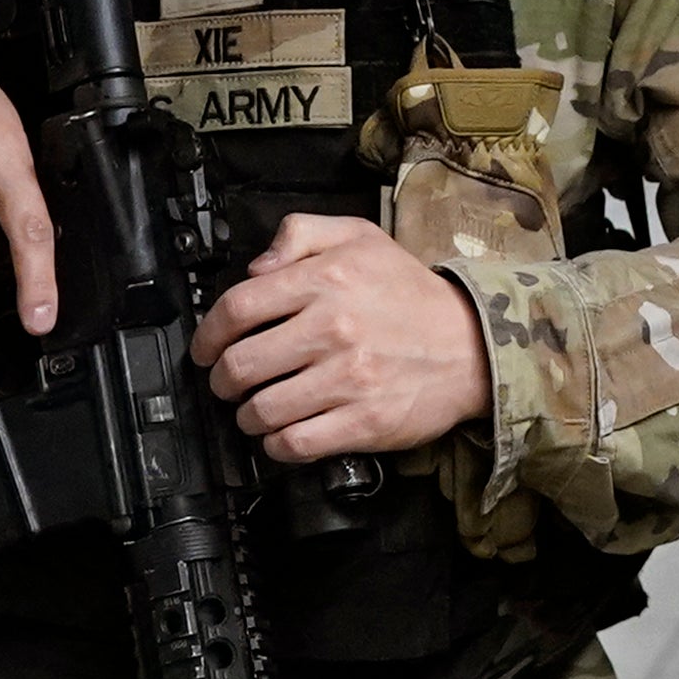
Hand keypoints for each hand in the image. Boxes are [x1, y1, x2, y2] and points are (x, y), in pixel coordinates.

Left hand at [191, 211, 487, 462]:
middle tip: (226, 382)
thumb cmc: (411, 296)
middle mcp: (333, 328)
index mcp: (326, 280)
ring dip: (246, 415)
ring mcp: (348, 379)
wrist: (473, 345)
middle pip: (241, 364)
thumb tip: (256, 267)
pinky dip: (276, 444)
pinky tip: (280, 435)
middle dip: (222, 379)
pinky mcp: (363, 422)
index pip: (238, 309)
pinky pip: (296, 443)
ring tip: (252, 410)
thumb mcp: (360, 238)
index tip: (205, 348)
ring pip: (262, 409)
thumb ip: (301, 234)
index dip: (208, 334)